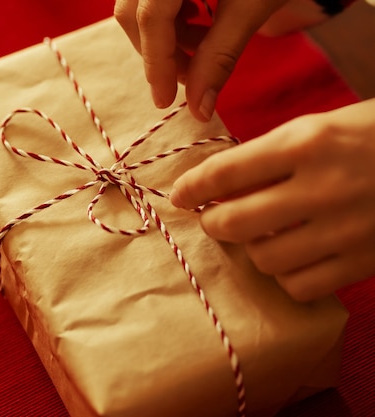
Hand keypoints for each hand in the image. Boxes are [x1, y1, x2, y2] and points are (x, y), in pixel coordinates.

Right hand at [114, 0, 289, 120]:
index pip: (150, 18)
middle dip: (159, 52)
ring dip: (164, 35)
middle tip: (189, 76)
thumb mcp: (251, 6)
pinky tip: (197, 18)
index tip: (165, 101)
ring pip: (138, 4)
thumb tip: (199, 109)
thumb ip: (220, 58)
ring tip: (201, 44)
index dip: (157, 64)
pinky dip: (169, 14)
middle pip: (133, 12)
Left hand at [170, 99, 374, 300]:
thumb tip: (219, 183)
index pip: (225, 172)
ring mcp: (345, 229)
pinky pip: (300, 285)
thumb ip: (272, 154)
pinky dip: (287, 275)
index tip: (178, 195)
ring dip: (252, 249)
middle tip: (214, 218)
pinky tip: (294, 257)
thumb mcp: (322, 125)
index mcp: (307, 142)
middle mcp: (321, 187)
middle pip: (234, 223)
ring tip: (261, 235)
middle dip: (212, 223)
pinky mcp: (364, 261)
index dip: (192, 187)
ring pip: (264, 259)